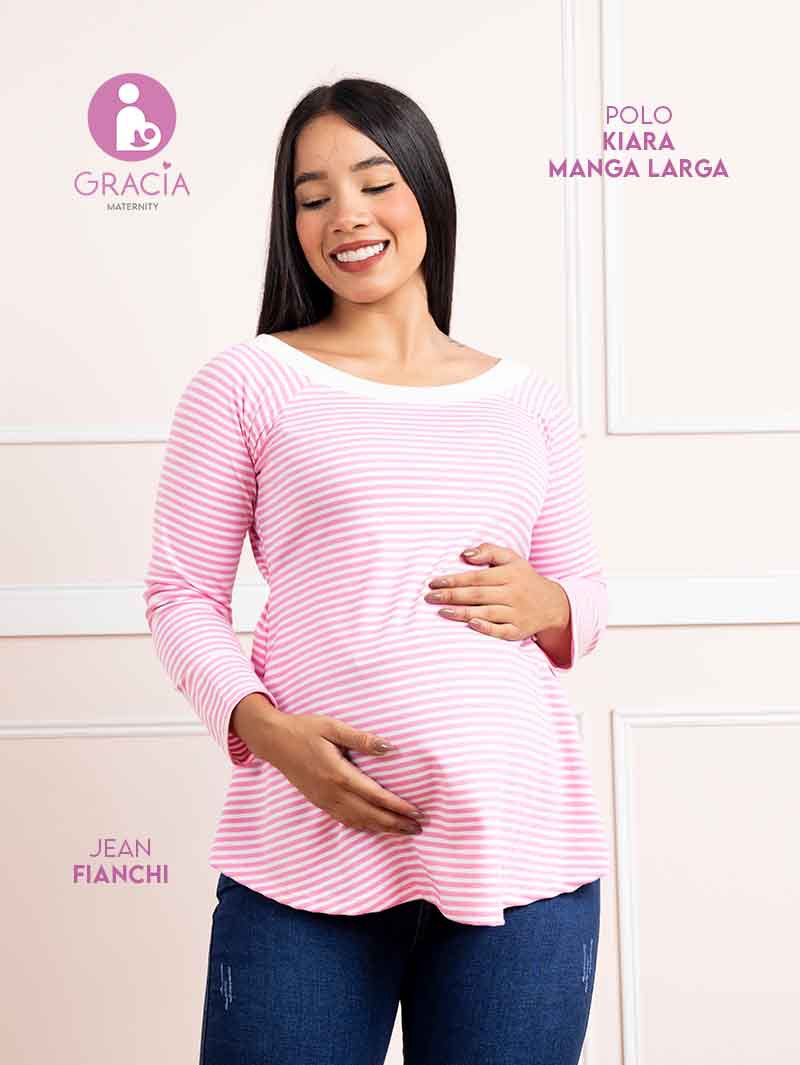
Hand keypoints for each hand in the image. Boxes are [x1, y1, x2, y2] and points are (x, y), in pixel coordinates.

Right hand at [230, 697, 426, 836]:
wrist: (273, 741)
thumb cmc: (304, 729)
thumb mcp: (333, 727)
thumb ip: (362, 739)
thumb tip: (390, 748)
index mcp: (339, 774)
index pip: (376, 796)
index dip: (398, 807)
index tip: (417, 812)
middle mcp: (332, 792)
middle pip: (370, 814)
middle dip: (396, 824)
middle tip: (419, 828)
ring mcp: (324, 800)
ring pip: (358, 821)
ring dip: (383, 829)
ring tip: (404, 832)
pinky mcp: (319, 802)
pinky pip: (345, 820)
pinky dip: (363, 827)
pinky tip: (374, 828)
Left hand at [423, 541, 569, 640]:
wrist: (553, 605)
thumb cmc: (524, 579)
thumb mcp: (512, 558)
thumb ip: (489, 551)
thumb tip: (464, 554)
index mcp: (510, 574)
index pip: (477, 577)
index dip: (455, 579)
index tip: (434, 582)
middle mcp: (514, 594)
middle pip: (478, 594)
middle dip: (452, 596)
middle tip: (429, 597)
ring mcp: (517, 613)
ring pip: (487, 612)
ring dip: (463, 612)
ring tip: (441, 611)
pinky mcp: (519, 631)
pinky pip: (501, 631)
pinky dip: (487, 628)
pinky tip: (470, 625)